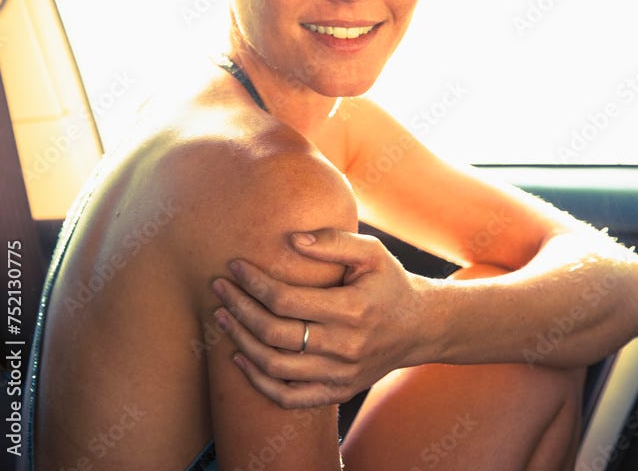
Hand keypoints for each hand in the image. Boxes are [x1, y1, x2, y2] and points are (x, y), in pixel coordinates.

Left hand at [212, 228, 434, 407]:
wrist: (418, 327)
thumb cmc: (389, 281)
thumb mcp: (371, 252)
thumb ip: (333, 241)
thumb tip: (292, 240)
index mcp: (352, 310)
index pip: (287, 300)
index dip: (254, 283)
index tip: (234, 266)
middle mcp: (345, 347)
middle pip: (275, 334)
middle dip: (239, 309)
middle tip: (218, 289)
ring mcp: (340, 375)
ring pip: (276, 367)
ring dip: (241, 342)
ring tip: (222, 318)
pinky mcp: (337, 392)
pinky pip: (289, 397)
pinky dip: (259, 382)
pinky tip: (240, 359)